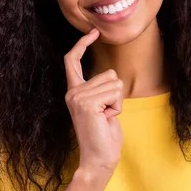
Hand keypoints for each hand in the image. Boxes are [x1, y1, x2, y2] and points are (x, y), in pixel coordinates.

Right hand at [64, 28, 123, 173]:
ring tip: (106, 117)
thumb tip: (111, 75)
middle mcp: (72, 92)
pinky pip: (116, 93)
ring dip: (117, 101)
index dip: (82, 44)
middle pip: (109, 73)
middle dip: (116, 93)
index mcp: (74, 91)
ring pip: (115, 82)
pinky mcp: (86, 104)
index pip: (72, 60)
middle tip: (106, 114)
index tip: (93, 32)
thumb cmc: (104, 133)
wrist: (99, 158)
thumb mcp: (102, 105)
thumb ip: (100, 89)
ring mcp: (77, 97)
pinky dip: (117, 107)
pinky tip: (106, 120)